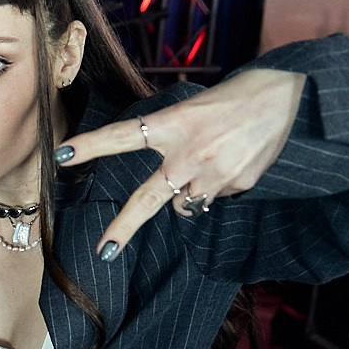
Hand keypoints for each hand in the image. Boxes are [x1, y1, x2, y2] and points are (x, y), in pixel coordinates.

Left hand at [60, 68, 306, 258]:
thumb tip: (170, 179)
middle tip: (104, 252)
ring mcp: (214, 174)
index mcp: (174, 124)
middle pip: (147, 199)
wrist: (288, 98)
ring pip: (185, 204)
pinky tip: (234, 161)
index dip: (90, 146)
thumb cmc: (236, 97)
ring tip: (209, 162)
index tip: (60, 156)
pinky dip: (217, 186)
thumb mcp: (194, 107)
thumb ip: (173, 138)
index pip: (122, 136)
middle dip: (124, 227)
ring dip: (186, 194)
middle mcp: (189, 154)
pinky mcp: (236, 185)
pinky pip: (214, 196)